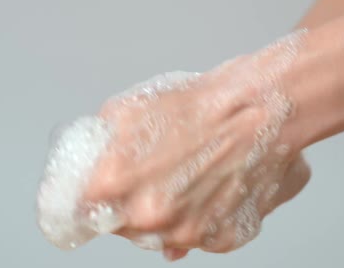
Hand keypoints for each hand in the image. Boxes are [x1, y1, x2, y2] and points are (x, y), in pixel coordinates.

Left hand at [37, 31, 310, 259]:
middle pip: (123, 228)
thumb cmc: (204, 103)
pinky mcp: (221, 238)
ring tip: (189, 178)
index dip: (93, 204)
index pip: (81, 214)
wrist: (262, 106)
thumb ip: (99, 142)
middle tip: (156, 176)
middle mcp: (148, 216)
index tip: (101, 200)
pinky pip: (198, 239)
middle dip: (133, 206)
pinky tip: (211, 188)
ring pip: (161, 238)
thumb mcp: (128, 108)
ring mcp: (186, 232)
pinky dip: (202, 219)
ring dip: (169, 216)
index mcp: (114, 182)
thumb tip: (93, 159)